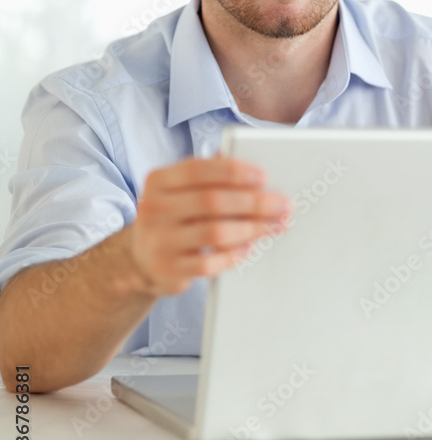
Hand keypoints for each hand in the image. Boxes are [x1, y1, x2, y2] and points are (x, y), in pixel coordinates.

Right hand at [127, 155, 291, 295]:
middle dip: (254, 203)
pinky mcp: (168, 269)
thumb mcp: (180, 190)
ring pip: (214, 233)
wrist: (141, 259)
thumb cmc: (173, 217)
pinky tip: (248, 248)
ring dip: (251, 229)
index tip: (263, 177)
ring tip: (272, 226)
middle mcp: (153, 209)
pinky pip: (209, 263)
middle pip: (212, 202)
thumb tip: (251, 170)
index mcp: (158, 181)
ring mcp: (158, 241)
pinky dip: (233, 255)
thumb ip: (210, 174)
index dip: (234, 172)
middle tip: (281, 205)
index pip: (199, 170)